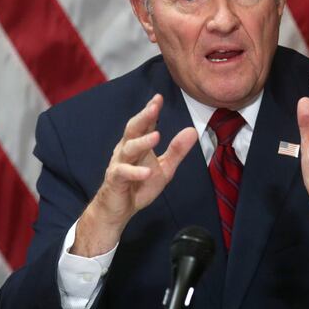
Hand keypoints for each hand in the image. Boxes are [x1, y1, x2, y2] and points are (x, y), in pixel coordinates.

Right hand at [72, 94, 197, 256]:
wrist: (120, 210)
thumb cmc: (139, 185)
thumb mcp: (164, 168)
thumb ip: (177, 151)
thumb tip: (192, 131)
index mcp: (138, 145)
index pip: (144, 124)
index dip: (151, 110)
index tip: (159, 98)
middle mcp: (126, 150)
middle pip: (133, 129)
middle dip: (143, 117)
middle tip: (154, 107)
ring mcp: (119, 164)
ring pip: (128, 148)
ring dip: (142, 142)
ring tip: (156, 136)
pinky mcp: (115, 180)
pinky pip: (123, 173)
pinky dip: (135, 172)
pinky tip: (147, 172)